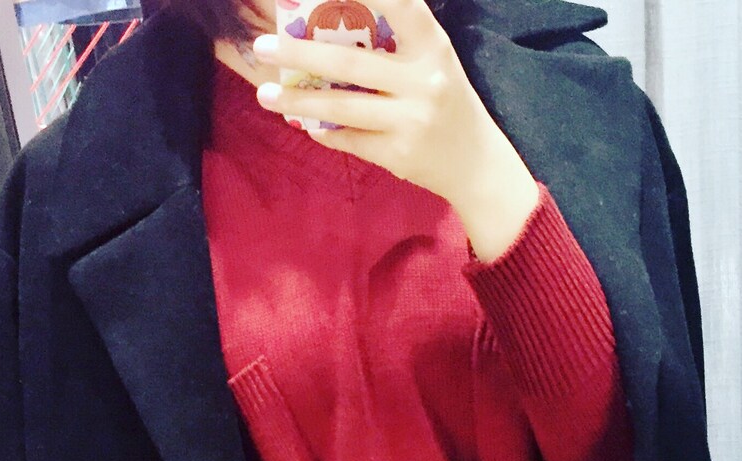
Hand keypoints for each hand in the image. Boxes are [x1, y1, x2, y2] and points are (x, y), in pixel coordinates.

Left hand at [250, 0, 538, 245]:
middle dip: (299, 54)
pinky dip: (323, 131)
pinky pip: (350, 139)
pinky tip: (302, 123)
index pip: (399, 6)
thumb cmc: (446, 101)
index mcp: (434, 47)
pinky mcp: (399, 155)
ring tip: (265, 94)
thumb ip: (394, 42)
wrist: (477, 164)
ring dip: (297, 102)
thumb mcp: (432, 62)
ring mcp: (411, 121)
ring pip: (342, 108)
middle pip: (350, 64)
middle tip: (263, 45)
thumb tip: (327, 25)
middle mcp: (425, 82)